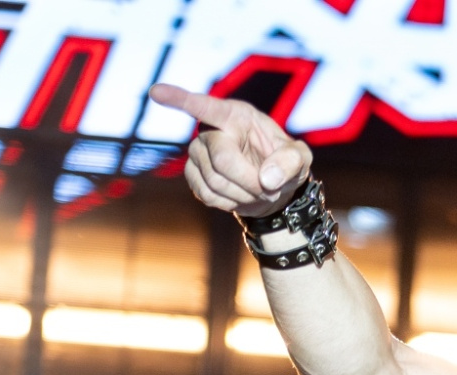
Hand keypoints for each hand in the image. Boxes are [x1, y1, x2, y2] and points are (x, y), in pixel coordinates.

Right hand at [148, 83, 312, 217]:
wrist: (273, 186)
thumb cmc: (285, 162)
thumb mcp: (301, 158)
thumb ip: (290, 162)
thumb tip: (266, 179)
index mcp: (235, 116)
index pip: (206, 107)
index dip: (180, 99)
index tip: (156, 91)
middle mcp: (210, 130)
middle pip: (222, 160)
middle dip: (250, 181)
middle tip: (270, 188)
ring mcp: (197, 153)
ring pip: (214, 181)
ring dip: (243, 194)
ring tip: (257, 189)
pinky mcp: (192, 174)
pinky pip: (206, 194)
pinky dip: (229, 202)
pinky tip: (239, 194)